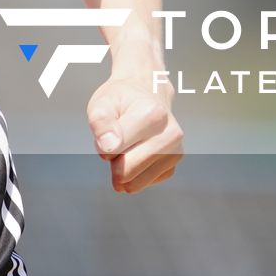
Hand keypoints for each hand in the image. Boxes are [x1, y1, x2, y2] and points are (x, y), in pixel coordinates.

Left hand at [87, 74, 183, 193]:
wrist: (147, 92)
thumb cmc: (121, 100)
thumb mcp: (102, 103)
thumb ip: (100, 122)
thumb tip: (109, 147)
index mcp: (154, 115)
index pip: (113, 150)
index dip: (102, 145)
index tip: (109, 129)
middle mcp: (171, 134)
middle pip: (126, 171)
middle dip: (112, 161)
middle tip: (116, 140)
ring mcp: (176, 150)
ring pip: (135, 183)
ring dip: (122, 170)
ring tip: (126, 146)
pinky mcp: (174, 163)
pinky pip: (144, 183)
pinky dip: (134, 174)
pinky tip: (136, 153)